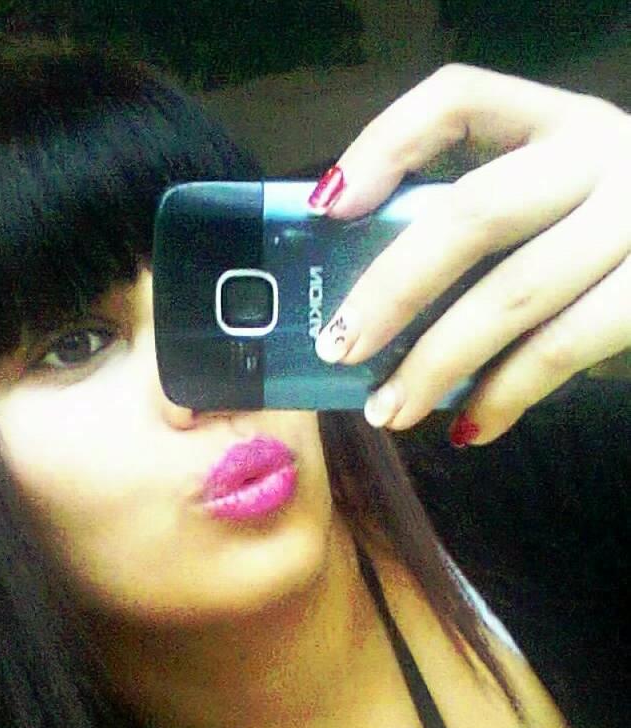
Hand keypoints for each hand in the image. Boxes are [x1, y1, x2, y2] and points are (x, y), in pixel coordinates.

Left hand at [311, 64, 630, 443]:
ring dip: (437, 362)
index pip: (459, 99)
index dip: (385, 145)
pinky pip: (561, 349)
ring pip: (513, 294)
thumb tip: (365, 307)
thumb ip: (477, 221)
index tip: (327, 208)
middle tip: (338, 348)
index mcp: (552, 121)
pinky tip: (467, 428)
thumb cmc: (600, 235)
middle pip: (474, 213)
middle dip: (393, 288)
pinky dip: (505, 395)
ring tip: (387, 411)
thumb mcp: (551, 198)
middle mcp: (598, 154)